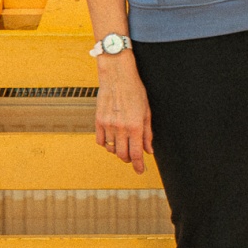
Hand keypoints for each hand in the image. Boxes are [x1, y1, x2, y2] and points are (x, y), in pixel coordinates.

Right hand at [94, 55, 152, 173]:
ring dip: (118, 151)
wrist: (117, 76)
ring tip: (123, 145)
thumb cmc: (135, 91)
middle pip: (123, 154)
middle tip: (133, 158)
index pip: (137, 153)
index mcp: (136, 126)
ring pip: (111, 149)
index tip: (140, 171)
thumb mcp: (147, 112)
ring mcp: (108, 125)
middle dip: (129, 160)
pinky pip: (100, 141)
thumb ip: (148, 133)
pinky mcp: (98, 121)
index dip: (139, 165)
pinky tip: (112, 140)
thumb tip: (149, 150)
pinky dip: (106, 144)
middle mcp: (121, 128)